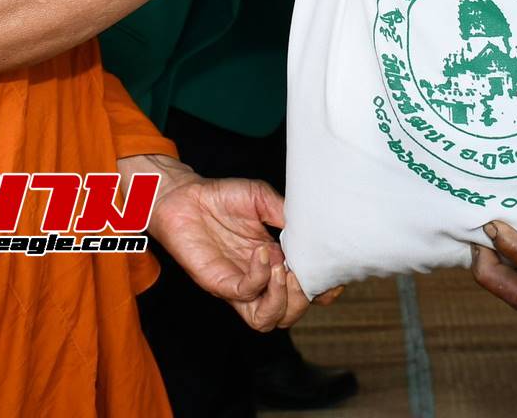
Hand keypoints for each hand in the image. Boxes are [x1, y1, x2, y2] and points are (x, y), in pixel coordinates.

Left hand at [130, 154, 320, 330]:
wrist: (184, 196)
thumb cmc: (220, 197)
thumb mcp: (262, 198)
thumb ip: (286, 214)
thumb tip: (310, 228)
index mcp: (276, 261)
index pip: (305, 293)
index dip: (323, 291)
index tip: (332, 275)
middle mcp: (260, 279)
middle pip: (290, 314)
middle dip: (303, 298)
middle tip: (302, 271)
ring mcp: (239, 284)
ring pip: (267, 320)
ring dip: (282, 299)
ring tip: (283, 271)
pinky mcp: (218, 283)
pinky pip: (245, 295)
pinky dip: (259, 278)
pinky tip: (261, 252)